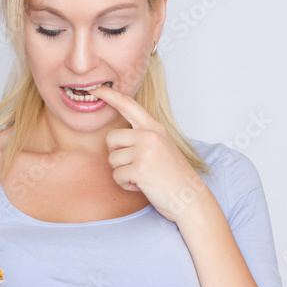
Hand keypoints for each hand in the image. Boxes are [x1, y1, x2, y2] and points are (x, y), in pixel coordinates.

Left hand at [90, 85, 207, 222]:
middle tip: (135, 166)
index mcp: (155, 127)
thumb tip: (115, 138)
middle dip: (117, 156)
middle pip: (111, 139)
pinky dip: (126, 185)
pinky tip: (143, 186)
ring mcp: (145, 151)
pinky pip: (117, 176)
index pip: (129, 105)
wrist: (190, 197)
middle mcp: (150, 135)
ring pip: (112, 160)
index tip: (97, 88)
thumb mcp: (162, 147)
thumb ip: (143, 137)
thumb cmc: (173, 176)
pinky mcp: (140, 168)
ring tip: (143, 177)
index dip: (111, 96)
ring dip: (123, 173)